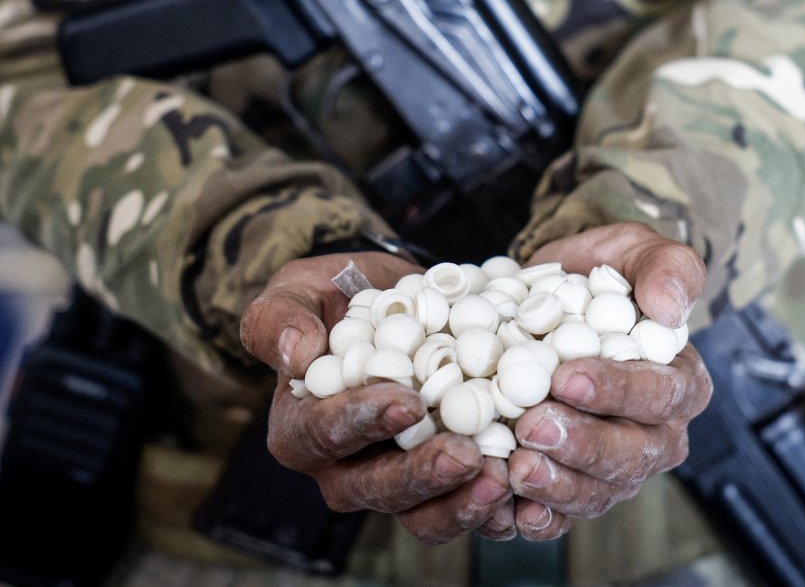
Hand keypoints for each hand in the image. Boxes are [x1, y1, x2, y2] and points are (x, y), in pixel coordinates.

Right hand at [242, 252, 516, 542]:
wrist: (395, 307)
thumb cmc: (337, 297)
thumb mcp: (298, 289)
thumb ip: (279, 316)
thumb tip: (294, 354)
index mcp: (299, 429)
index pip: (324, 433)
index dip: (363, 422)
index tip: (405, 402)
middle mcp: (341, 469)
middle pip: (377, 487)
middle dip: (422, 474)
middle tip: (465, 453)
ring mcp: (393, 484)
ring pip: (423, 514)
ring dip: (462, 502)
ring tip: (503, 477)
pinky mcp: (440, 487)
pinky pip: (463, 511)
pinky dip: (493, 506)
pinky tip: (525, 486)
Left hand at [508, 223, 712, 539]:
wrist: (547, 302)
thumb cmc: (600, 275)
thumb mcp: (635, 249)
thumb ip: (666, 267)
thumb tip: (670, 307)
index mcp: (681, 383)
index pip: (661, 395)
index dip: (617, 390)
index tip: (568, 377)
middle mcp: (655, 435)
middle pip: (631, 455)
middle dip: (582, 445)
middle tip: (533, 426)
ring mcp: (614, 468)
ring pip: (597, 491)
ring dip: (556, 485)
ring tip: (516, 467)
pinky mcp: (574, 486)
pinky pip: (562, 515)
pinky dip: (538, 517)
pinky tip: (512, 507)